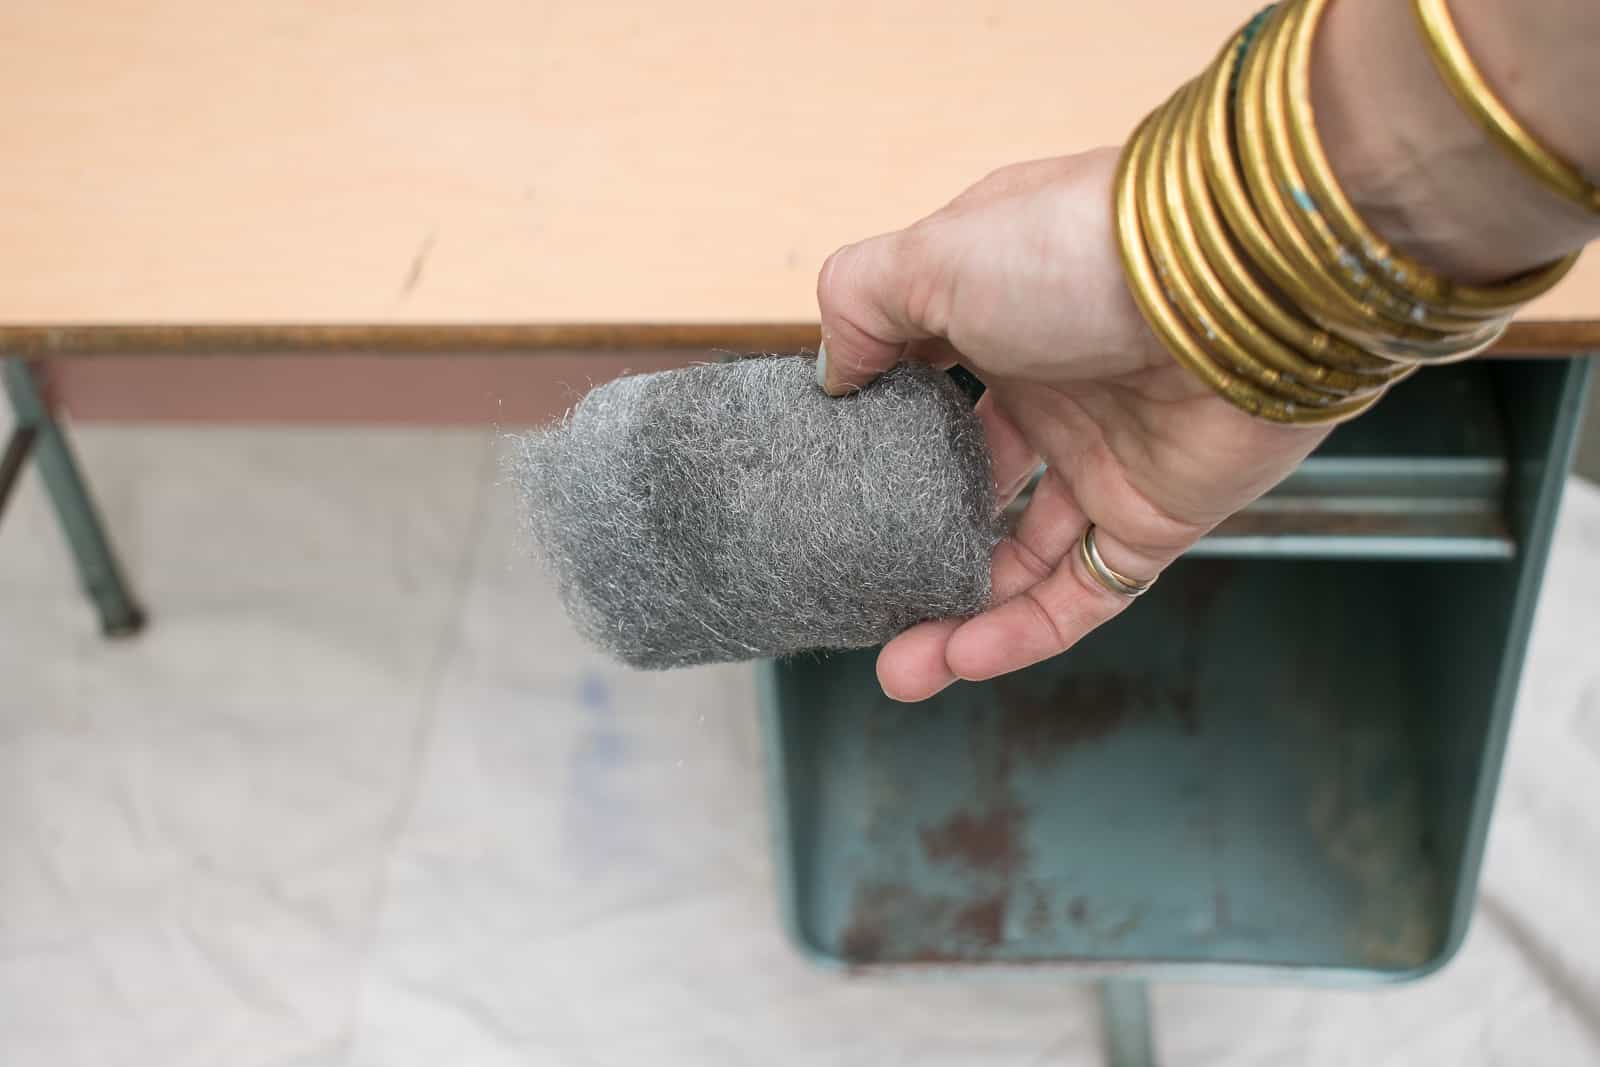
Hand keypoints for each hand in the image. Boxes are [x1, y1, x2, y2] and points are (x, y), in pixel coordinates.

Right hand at [817, 148, 1332, 700]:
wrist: (1236, 288)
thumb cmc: (1077, 252)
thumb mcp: (932, 255)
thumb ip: (861, 306)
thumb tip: (833, 374)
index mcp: (998, 315)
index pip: (928, 386)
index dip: (880, 437)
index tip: (830, 488)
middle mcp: (1052, 387)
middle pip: (969, 487)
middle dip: (911, 545)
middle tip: (860, 596)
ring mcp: (1104, 457)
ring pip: (1019, 555)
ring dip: (958, 614)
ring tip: (900, 669)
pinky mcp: (1156, 517)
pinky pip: (1082, 591)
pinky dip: (1024, 631)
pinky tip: (961, 658)